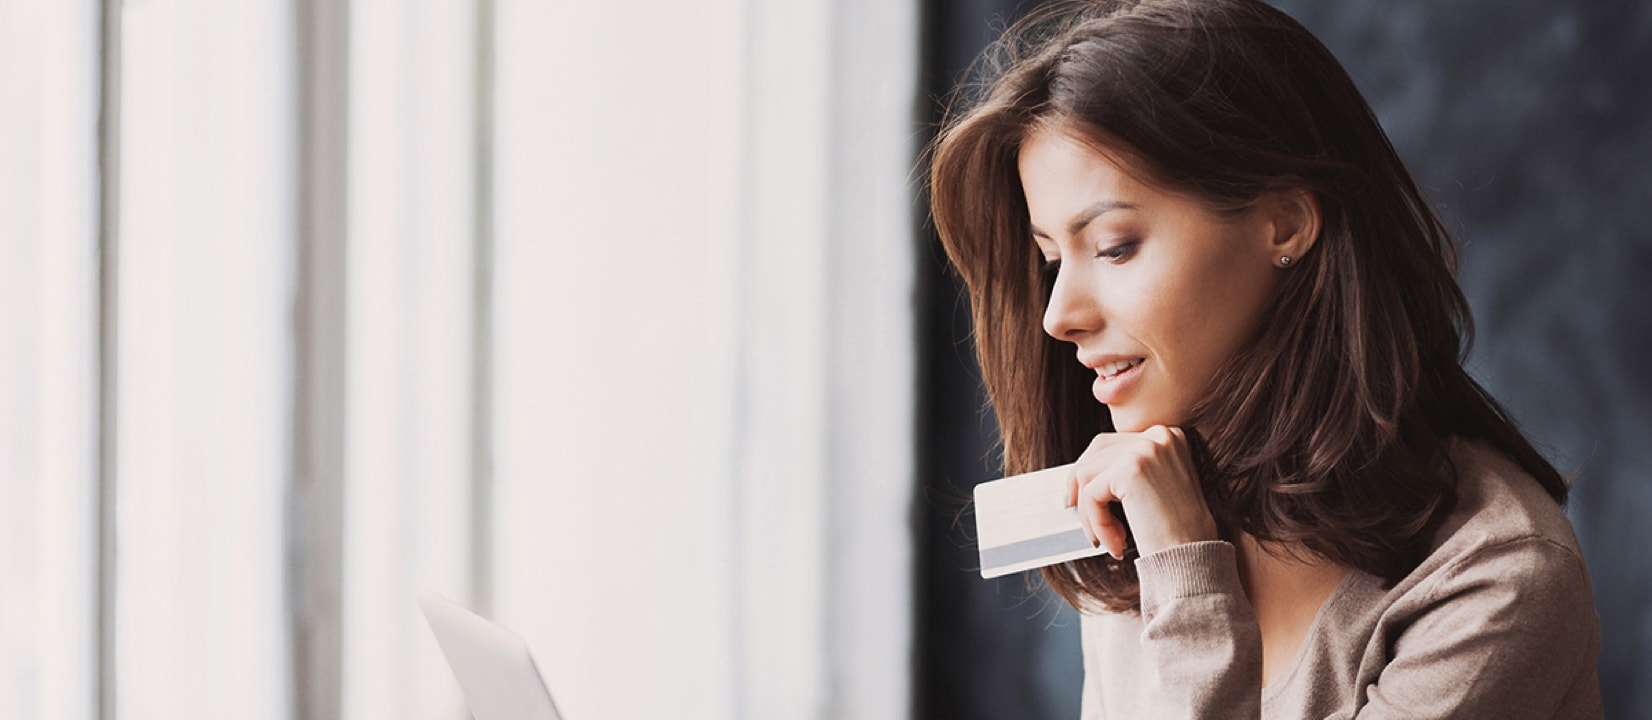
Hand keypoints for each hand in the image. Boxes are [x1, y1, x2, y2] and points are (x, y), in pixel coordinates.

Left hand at [1065, 425, 1218, 558]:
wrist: (1196, 559)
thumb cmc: (1178, 533)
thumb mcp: (1155, 488)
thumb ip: (1128, 470)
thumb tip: (1082, 471)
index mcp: (1168, 436)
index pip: (1112, 443)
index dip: (1091, 470)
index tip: (1079, 496)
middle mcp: (1158, 435)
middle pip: (1096, 452)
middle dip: (1081, 487)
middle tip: (1079, 516)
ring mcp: (1145, 449)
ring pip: (1087, 475)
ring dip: (1091, 514)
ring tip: (1110, 540)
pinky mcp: (1129, 470)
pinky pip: (1091, 495)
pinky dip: (1096, 523)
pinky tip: (1117, 544)